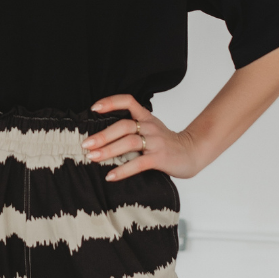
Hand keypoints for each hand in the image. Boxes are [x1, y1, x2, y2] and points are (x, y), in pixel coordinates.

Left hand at [83, 94, 201, 181]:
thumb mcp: (151, 129)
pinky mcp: (160, 158)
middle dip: (102, 135)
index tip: (94, 108)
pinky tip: (110, 176)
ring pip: (129, 142)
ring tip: (92, 158)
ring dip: (108, 150)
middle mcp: (150, 127)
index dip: (111, 102)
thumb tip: (102, 136)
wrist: (192, 153)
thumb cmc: (167, 143)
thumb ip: (133, 129)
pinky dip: (123, 170)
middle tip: (85, 144)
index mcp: (146, 118)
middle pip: (123, 126)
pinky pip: (138, 163)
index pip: (128, 101)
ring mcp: (155, 142)